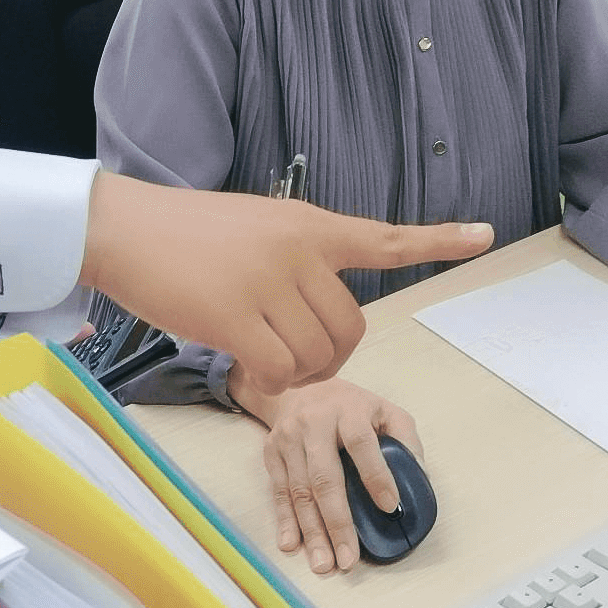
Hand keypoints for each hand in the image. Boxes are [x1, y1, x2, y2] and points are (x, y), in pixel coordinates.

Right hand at [81, 174, 493, 395]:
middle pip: (351, 327)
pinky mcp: (235, 317)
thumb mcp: (255, 226)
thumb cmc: (183, 234)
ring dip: (297, 372)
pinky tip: (247, 369)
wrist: (122, 229)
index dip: (438, 240)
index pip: (384, 237)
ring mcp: (268, 282)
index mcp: (307, 224)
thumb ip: (296, 260)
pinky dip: (271, 382)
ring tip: (260, 356)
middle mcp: (297, 249)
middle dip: (330, 356)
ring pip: (318, 355)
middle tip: (293, 355)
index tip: (484, 235)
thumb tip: (316, 318)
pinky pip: (281, 371)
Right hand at [227, 373, 420, 575]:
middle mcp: (314, 423)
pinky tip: (292, 545)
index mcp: (348, 410)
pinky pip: (279, 492)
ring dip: (312, 531)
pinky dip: (285, 521)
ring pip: (300, 490)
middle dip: (338, 522)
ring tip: (325, 563)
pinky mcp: (271, 452)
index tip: (389, 507)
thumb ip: (405, 440)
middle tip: (348, 558)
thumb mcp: (385, 411)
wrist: (299, 389)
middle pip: (325, 476)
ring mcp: (288, 438)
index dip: (375, 475)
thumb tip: (418, 481)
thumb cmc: (352, 408)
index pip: (361, 443)